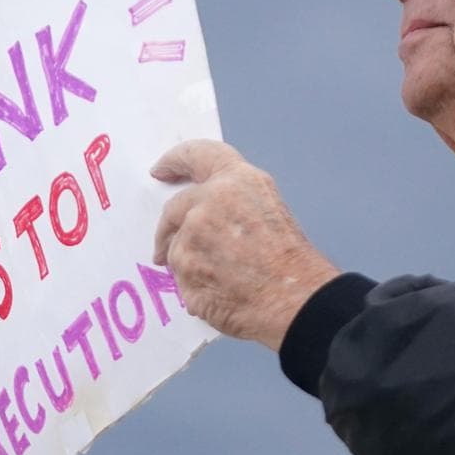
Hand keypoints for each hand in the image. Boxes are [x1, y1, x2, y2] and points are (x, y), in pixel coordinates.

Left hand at [151, 139, 338, 350]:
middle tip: (163, 246)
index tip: (160, 170)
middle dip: (167, 228)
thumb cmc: (290, 260)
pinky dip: (192, 284)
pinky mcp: (184, 263)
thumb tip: (202, 214)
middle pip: (174, 208)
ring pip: (175, 245)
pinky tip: (218, 292)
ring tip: (217, 279)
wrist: (294, 298)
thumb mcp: (267, 208)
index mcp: (236, 180)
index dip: (174, 161)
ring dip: (187, 262)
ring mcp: (193, 232)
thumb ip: (232, 200)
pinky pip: (178, 274)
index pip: (196, 155)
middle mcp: (209, 200)